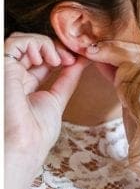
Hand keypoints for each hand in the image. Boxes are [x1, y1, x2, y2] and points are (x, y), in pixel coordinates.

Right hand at [4, 33, 86, 173]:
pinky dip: (35, 43)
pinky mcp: (3, 68)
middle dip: (55, 45)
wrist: (25, 148)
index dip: (59, 52)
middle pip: (32, 47)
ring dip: (45, 43)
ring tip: (58, 59)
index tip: (77, 58)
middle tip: (71, 57)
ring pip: (22, 40)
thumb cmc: (36, 134)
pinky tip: (47, 59)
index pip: (40, 58)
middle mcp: (12, 77)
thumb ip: (67, 79)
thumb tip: (83, 60)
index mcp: (23, 85)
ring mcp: (7, 73)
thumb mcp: (57, 99)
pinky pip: (15, 41)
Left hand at [86, 40, 139, 178]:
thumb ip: (128, 76)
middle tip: (93, 50)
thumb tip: (103, 51)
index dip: (124, 45)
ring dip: (119, 72)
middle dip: (116, 51)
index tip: (100, 44)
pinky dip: (122, 89)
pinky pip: (137, 93)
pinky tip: (118, 92)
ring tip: (109, 75)